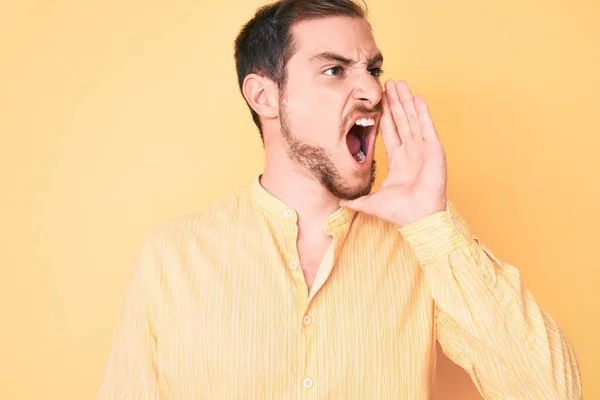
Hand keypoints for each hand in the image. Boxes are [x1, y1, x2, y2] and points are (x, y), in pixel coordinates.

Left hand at [340, 80, 447, 226]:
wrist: (418, 218)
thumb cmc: (400, 212)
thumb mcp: (372, 203)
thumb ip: (356, 200)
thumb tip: (339, 202)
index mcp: (398, 162)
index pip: (390, 133)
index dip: (385, 117)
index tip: (379, 102)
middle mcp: (411, 153)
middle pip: (401, 121)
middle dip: (395, 103)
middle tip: (389, 83)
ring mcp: (422, 150)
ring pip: (412, 120)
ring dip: (406, 102)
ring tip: (400, 84)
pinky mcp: (433, 150)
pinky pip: (426, 127)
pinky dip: (423, 112)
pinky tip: (418, 98)